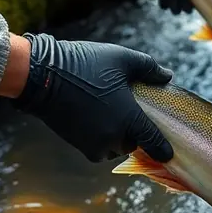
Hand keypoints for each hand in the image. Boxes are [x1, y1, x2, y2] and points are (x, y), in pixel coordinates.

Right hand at [13, 33, 173, 162]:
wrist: (43, 77)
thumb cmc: (86, 64)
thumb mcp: (123, 59)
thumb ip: (149, 68)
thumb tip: (167, 76)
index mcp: (130, 118)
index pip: (153, 141)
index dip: (163, 149)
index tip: (168, 154)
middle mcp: (114, 137)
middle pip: (133, 144)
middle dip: (135, 133)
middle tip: (132, 113)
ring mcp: (94, 143)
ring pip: (115, 148)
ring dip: (118, 137)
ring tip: (114, 114)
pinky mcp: (78, 144)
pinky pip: (98, 148)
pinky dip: (102, 139)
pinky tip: (99, 119)